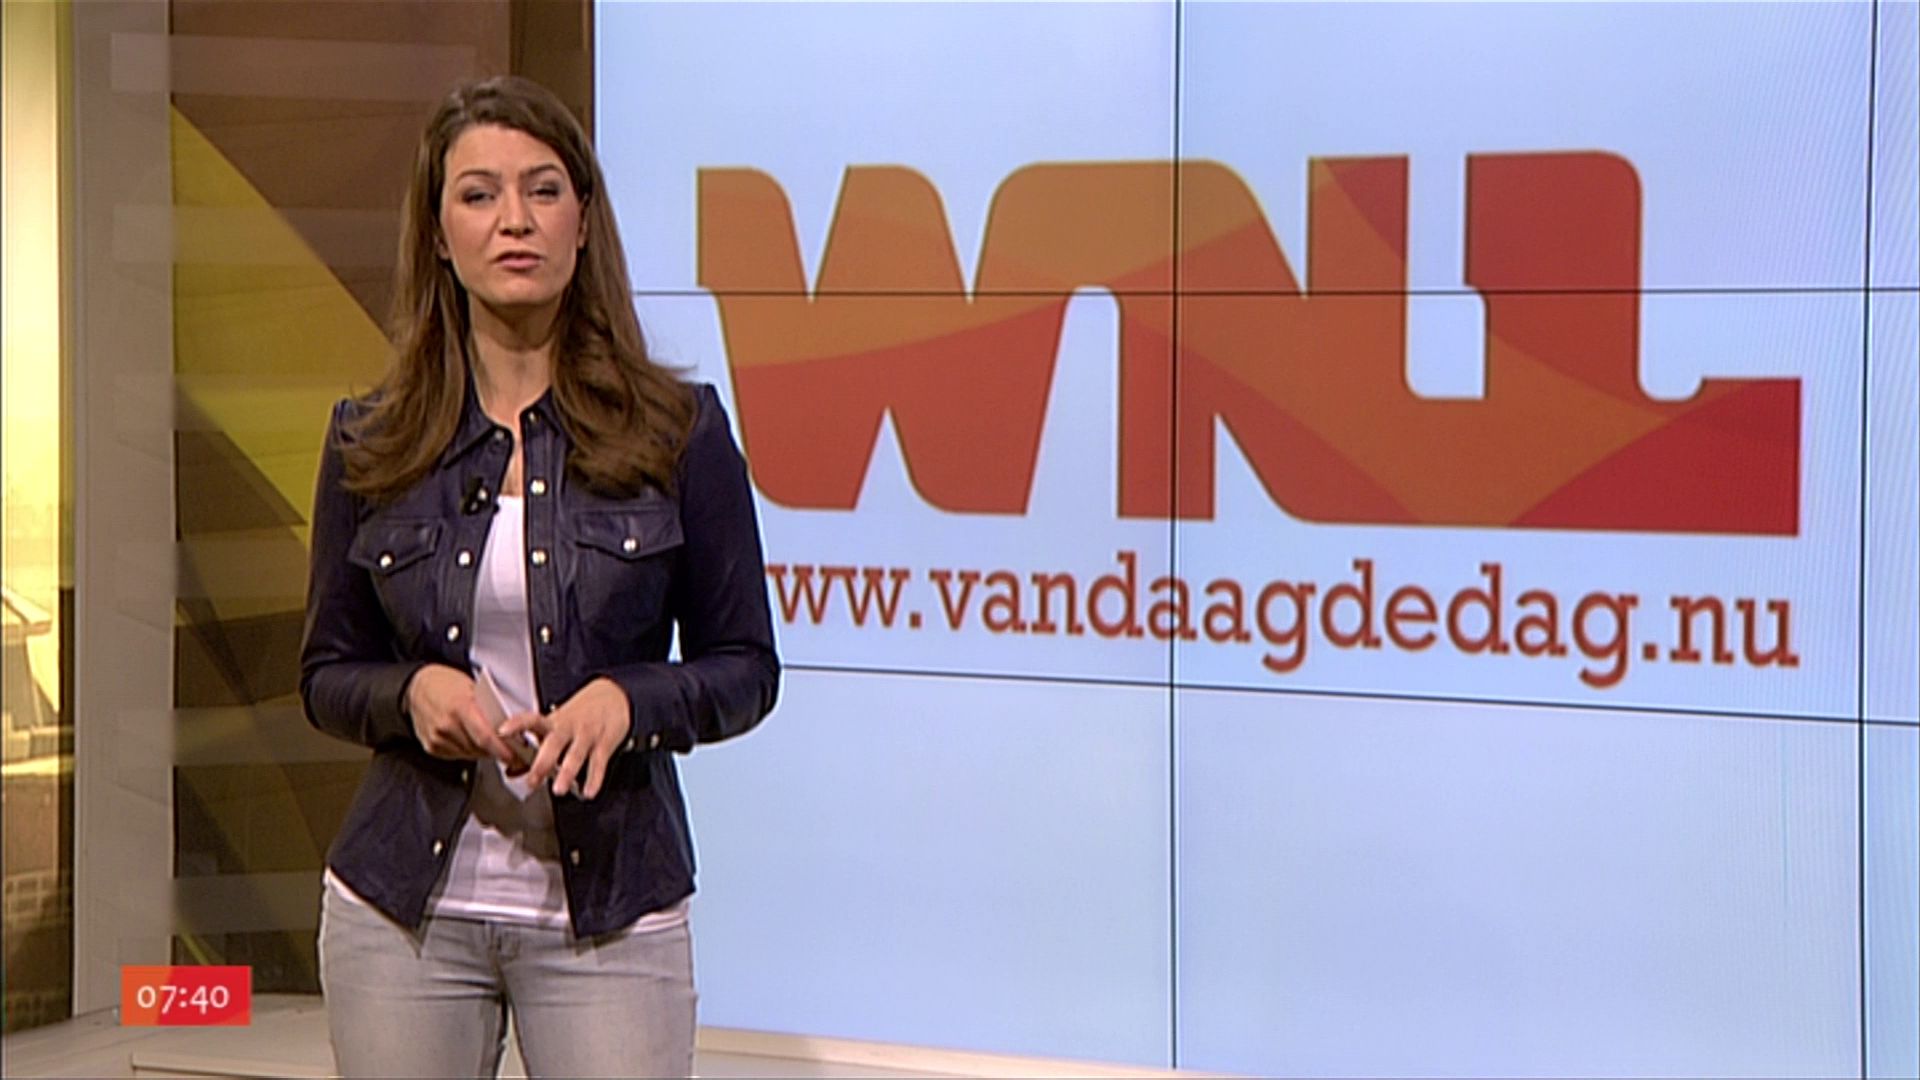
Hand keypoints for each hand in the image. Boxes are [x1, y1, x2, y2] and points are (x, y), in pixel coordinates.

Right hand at [405, 664, 522, 769]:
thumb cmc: (447, 683)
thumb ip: (488, 708)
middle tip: (509, 748)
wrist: (416, 688)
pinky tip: (469, 739)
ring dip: (482, 751)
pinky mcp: (431, 747)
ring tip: (488, 741)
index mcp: (460, 707)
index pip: (486, 737)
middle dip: (496, 751)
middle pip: (479, 748)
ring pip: (469, 754)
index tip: (516, 755)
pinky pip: (457, 755)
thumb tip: (510, 727)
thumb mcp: (472, 688)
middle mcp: (446, 725)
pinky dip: (468, 750)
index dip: (503, 750)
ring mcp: (437, 738)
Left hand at [498, 678, 629, 799]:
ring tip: (559, 790)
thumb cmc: (580, 714)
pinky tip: (588, 792)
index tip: (502, 731)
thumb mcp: (556, 725)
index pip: (531, 720)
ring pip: (576, 755)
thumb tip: (512, 772)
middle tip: (532, 781)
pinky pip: (599, 763)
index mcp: (553, 721)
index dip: (517, 724)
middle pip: (554, 743)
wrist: (614, 695)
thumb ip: (535, 749)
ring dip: (567, 773)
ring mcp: (587, 734)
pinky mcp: (605, 742)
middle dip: (542, 763)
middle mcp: (569, 727)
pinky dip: (594, 779)